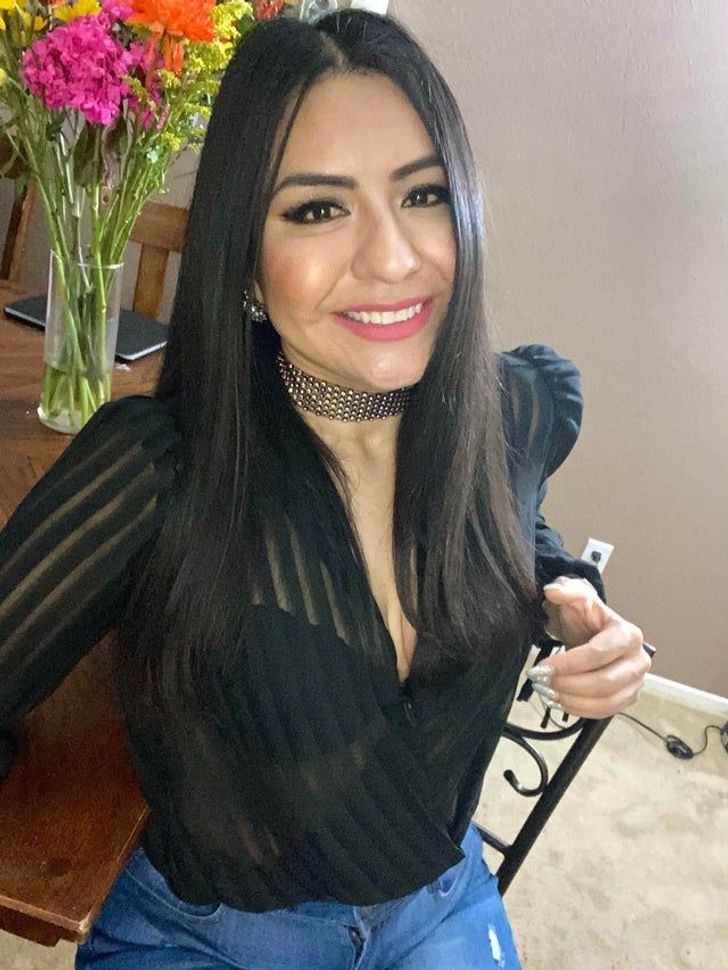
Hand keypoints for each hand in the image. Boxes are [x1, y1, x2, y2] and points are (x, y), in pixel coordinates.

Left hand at [528, 575, 651, 719]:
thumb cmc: (585, 616)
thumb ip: (565, 591)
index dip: (568, 664)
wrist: (591, 631)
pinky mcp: (627, 698)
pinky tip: (558, 701)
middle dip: (568, 685)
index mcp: (628, 635)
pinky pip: (604, 712)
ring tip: (546, 692)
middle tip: (540, 682)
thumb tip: (552, 591)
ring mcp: (636, 682)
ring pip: (605, 702)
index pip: (598, 654)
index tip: (541, 667)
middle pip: (604, 683)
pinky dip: (579, 710)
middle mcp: (638, 661)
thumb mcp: (575, 598)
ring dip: (572, 700)